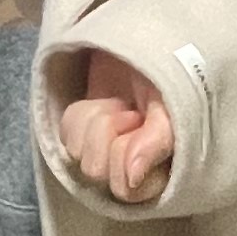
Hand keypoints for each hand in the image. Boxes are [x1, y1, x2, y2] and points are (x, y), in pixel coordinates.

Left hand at [57, 47, 175, 204]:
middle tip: (130, 110)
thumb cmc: (166, 78)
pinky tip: (103, 102)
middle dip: (109, 131)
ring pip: (77, 152)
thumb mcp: (171, 106)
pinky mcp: (80, 135)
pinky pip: (65, 133)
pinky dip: (82, 112)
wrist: (144, 45)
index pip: (125, 190)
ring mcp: (102, 155)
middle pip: (95, 171)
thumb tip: (131, 180)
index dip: (125, 154)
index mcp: (160, 175)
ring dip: (98, 118)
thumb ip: (157, 143)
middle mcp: (130, 173)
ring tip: (119, 104)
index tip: (141, 122)